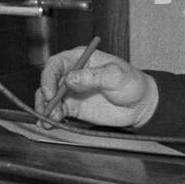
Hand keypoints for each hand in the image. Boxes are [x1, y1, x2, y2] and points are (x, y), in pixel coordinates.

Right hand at [35, 46, 158, 128]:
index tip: (51, 92)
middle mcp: (72, 74)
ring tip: (50, 120)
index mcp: (81, 59)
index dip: (49, 77)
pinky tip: (51, 124)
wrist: (140, 105)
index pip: (56, 64)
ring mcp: (71, 91)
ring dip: (45, 108)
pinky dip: (51, 118)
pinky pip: (56, 111)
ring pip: (49, 98)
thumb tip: (70, 79)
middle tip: (48, 109)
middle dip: (44, 96)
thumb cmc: (131, 83)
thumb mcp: (116, 76)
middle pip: (48, 81)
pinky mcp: (73, 107)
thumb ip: (94, 76)